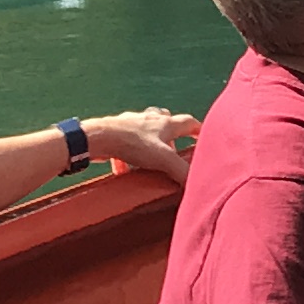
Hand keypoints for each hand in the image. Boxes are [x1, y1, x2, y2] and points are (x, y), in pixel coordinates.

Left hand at [80, 108, 200, 182]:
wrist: (100, 137)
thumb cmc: (133, 143)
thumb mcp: (163, 159)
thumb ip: (181, 170)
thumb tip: (196, 183)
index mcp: (166, 124)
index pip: (189, 123)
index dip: (198, 130)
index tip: (203, 138)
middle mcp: (151, 120)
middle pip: (167, 122)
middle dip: (172, 137)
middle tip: (174, 152)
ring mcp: (132, 124)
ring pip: (146, 132)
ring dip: (150, 145)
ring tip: (150, 161)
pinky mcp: (117, 133)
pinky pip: (126, 144)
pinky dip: (128, 156)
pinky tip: (125, 170)